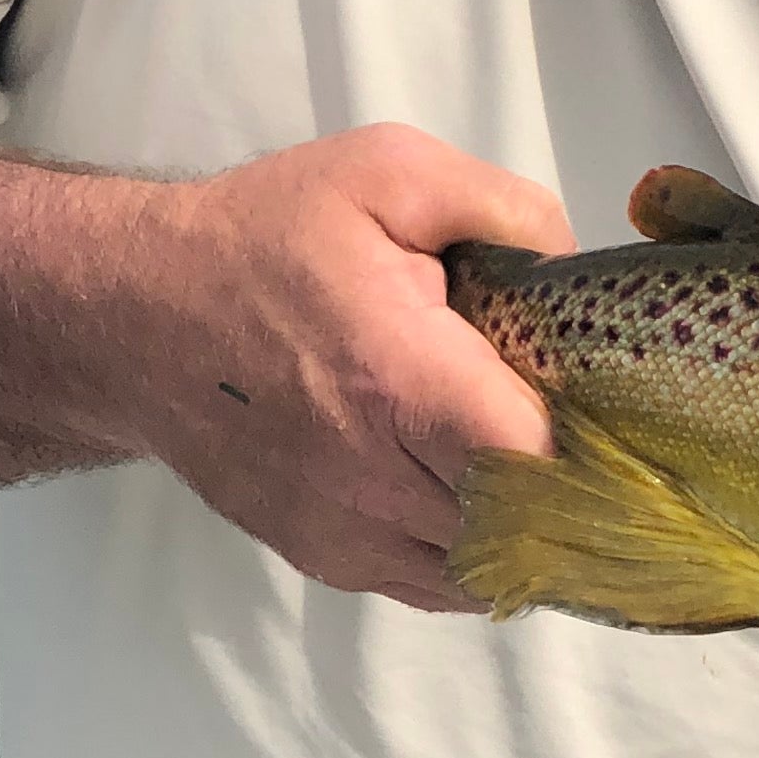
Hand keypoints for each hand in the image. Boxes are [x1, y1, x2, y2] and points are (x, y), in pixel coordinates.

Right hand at [0, 121, 572, 611]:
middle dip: (582, 491)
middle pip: (524, 528)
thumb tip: (576, 266)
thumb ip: (505, 209)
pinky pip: (432, 584)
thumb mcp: (391, 172)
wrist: (134, 316)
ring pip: (483, 572)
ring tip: (564, 474)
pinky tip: (503, 504)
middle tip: (614, 439)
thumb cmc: (267, 236)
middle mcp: (374, 476)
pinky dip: (481, 557)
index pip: (537, 458)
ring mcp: (344, 530)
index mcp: (402, 378)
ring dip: (535, 534)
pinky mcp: (321, 556)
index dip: (600, 442)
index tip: (625, 404)